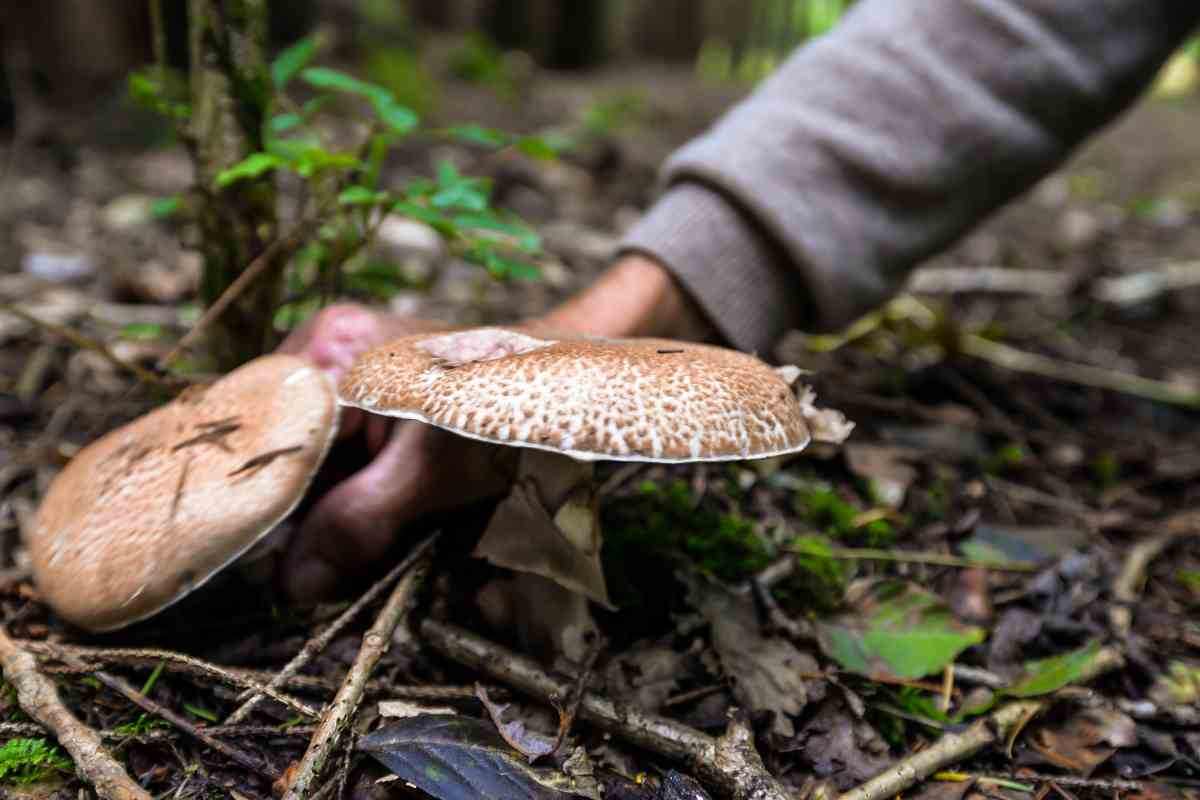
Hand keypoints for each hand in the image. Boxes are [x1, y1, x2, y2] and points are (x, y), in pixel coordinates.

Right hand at [276, 254, 715, 602]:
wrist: (561, 375)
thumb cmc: (504, 413)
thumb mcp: (430, 473)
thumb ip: (356, 523)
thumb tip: (290, 585)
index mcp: (327, 351)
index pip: (266, 448)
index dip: (271, 517)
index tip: (288, 576)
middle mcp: (322, 349)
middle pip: (284, 456)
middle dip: (309, 520)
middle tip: (338, 572)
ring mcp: (342, 367)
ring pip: (310, 462)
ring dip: (333, 513)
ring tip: (375, 540)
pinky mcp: (365, 390)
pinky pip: (337, 455)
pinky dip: (353, 493)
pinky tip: (386, 512)